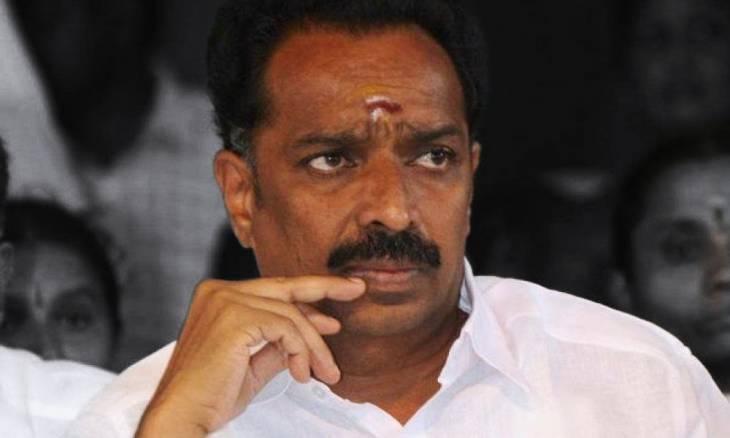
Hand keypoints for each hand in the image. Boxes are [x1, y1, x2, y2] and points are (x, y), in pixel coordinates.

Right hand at [135, 275, 365, 436]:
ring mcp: (225, 301)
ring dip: (315, 346)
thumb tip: (310, 335)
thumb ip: (277, 344)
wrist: (183, 416)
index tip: (340, 301)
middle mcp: (219, 291)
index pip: (274, 290)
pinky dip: (301, 351)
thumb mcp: (253, 363)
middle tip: (357, 289)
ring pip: (291, 314)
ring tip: (327, 373)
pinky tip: (303, 374)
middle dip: (326, 287)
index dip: (310, 296)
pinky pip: (286, 328)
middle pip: (285, 287)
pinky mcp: (234, 317)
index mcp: (219, 296)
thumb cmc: (211, 395)